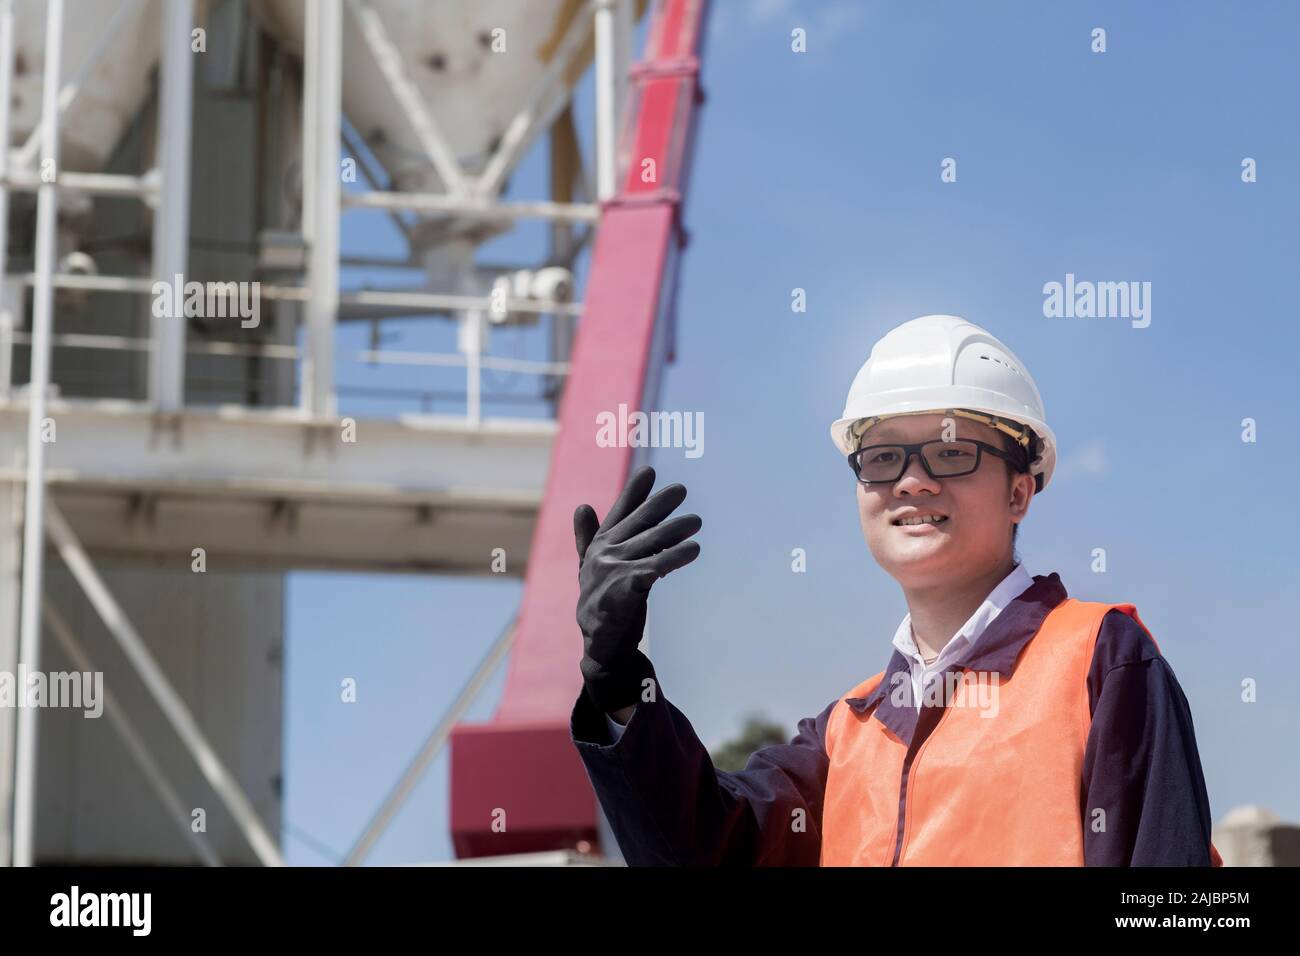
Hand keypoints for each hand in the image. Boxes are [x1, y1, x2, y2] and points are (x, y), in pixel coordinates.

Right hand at [574, 465, 701, 711]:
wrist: (601, 644)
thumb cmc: (600, 602)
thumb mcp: (590, 567)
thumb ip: (589, 536)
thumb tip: (582, 506)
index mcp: (599, 546)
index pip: (619, 513)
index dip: (633, 492)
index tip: (649, 471)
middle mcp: (605, 555)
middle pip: (638, 523)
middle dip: (659, 504)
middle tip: (681, 490)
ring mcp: (613, 571)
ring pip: (650, 544)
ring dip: (675, 531)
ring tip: (697, 522)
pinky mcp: (625, 590)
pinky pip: (654, 568)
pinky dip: (674, 558)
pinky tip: (692, 550)